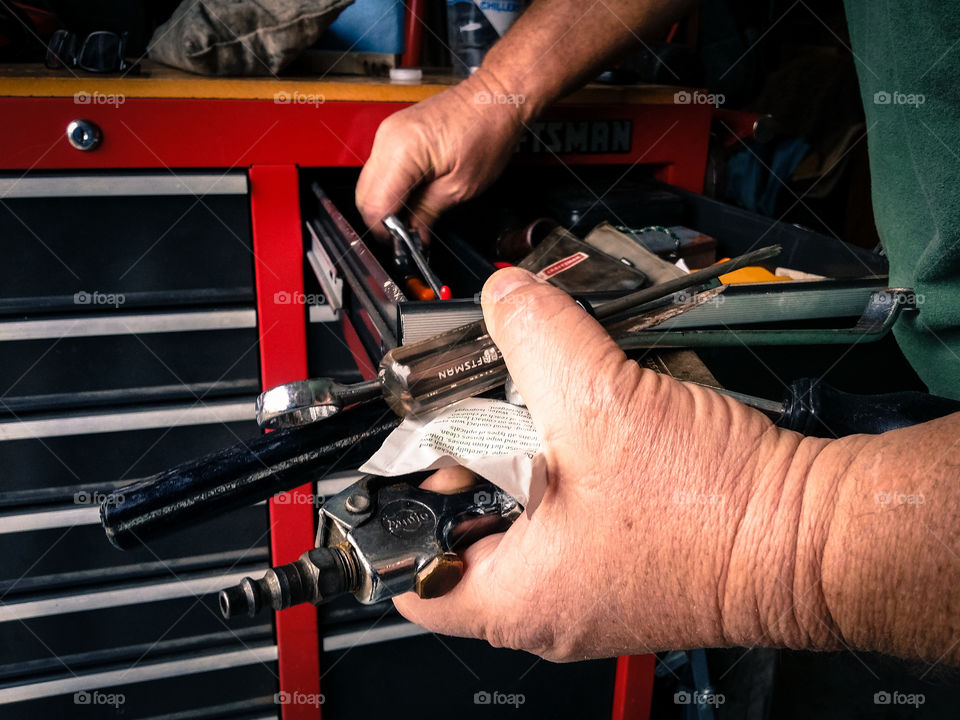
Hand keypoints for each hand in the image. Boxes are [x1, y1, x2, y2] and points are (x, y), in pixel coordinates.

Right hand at [355, 69, 526, 240]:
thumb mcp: (460, 187)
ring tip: (413, 216)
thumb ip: (428, 214)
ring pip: (370, 184)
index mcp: (402, 151)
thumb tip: (413, 235)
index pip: (375, 205)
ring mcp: (388, 134)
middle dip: (382, 221)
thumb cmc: (487, 132)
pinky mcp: (394, 134)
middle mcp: (387, 139)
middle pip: (364, 196)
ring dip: (387, 205)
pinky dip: (392, 188)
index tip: (402, 244)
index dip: (387, 231)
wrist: (495, 99)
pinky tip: (413, 196)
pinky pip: (381, 169)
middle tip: (407, 235)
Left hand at [394, 268, 835, 660]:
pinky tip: (593, 425)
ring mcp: (586, 586)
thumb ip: (535, 336)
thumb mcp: (599, 402)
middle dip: (472, 457)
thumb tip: (505, 297)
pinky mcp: (622, 559)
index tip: (416, 455)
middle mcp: (546, 606)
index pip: (411, 573)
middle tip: (490, 409)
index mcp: (515, 597)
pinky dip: (568, 461)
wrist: (811, 531)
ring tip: (549, 410)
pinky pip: (568, 509)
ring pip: (520, 512)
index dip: (401, 507)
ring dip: (527, 451)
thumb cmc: (717, 512)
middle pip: (463, 526)